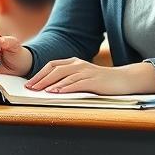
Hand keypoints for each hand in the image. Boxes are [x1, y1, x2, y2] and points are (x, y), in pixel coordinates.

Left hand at [24, 60, 154, 95]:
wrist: (124, 80)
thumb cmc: (102, 81)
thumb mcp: (83, 77)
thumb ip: (69, 80)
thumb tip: (50, 89)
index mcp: (74, 62)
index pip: (52, 66)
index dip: (39, 74)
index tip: (29, 84)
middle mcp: (79, 64)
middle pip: (55, 70)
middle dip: (41, 79)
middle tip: (30, 89)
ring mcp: (87, 72)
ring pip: (64, 76)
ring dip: (50, 84)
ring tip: (40, 91)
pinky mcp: (94, 80)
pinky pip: (77, 83)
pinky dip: (66, 88)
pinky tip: (57, 92)